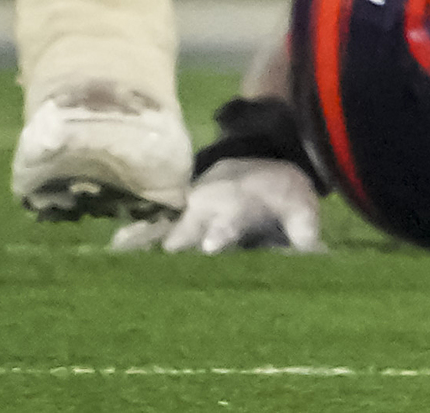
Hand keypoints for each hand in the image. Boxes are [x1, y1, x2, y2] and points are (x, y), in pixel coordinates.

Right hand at [110, 154, 322, 253]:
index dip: (220, 234)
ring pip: (161, 232)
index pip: (228, 223)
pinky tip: (110, 252)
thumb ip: (305, 233)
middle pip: (186, 232)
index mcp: (236, 207)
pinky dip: (131, 239)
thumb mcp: (299, 208)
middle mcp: (204, 208)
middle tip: (161, 268)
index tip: (210, 247)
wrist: (253, 162)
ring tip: (120, 260)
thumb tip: (318, 260)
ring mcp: (184, 213)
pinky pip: (147, 230)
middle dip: (176, 247)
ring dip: (144, 247)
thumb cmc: (278, 193)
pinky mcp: (171, 220)